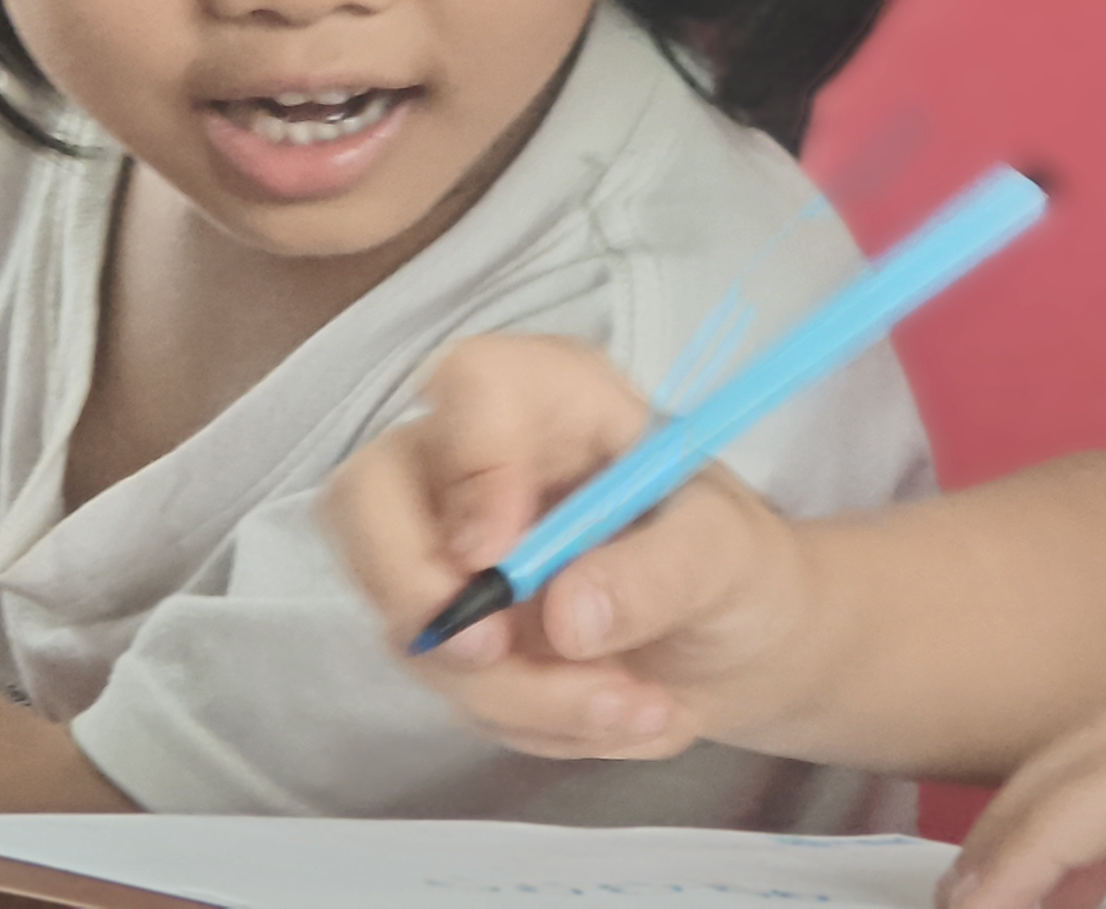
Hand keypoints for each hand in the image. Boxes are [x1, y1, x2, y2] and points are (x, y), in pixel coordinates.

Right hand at [324, 333, 819, 760]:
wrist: (736, 644)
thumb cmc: (734, 564)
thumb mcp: (729, 555)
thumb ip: (660, 571)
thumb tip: (567, 616)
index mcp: (555, 400)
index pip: (472, 383)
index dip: (469, 464)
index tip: (494, 554)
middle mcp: (479, 462)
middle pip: (368, 494)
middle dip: (415, 590)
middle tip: (496, 657)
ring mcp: (447, 550)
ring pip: (409, 620)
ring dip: (516, 691)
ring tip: (638, 708)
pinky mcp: (448, 632)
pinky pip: (447, 689)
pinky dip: (529, 721)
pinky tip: (611, 711)